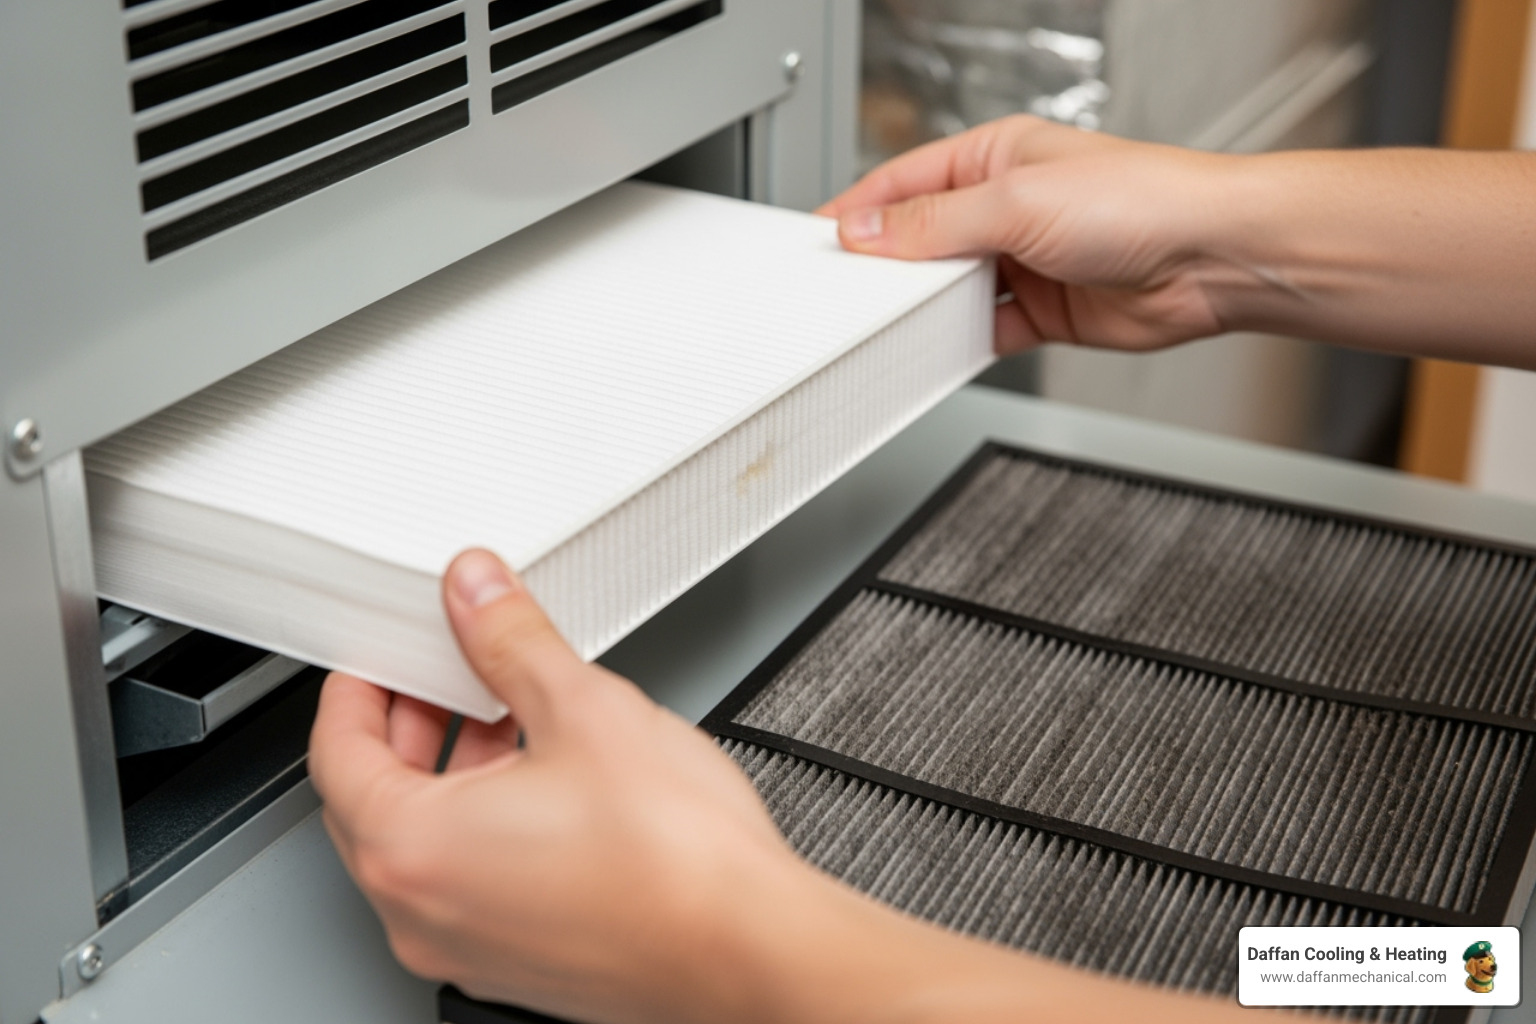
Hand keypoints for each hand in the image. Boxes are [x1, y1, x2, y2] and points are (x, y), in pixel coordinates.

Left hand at [309, 549, 801, 1023]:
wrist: (748, 948)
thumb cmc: (675, 860)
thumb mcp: (584, 708)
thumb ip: (511, 640)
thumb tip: (476, 593)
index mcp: (413, 849)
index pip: (336, 755)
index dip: (357, 689)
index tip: (383, 659)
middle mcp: (423, 914)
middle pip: (370, 805)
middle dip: (404, 730)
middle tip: (443, 678)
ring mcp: (468, 949)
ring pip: (423, 849)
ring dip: (448, 777)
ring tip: (511, 720)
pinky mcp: (517, 964)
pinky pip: (468, 886)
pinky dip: (482, 829)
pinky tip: (545, 785)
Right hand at [820, 114, 1233, 354]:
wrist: (1213, 258)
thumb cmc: (1141, 201)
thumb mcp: (1015, 203)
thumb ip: (933, 224)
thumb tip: (867, 230)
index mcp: (994, 158)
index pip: (903, 183)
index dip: (858, 212)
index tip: (819, 241)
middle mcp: (1006, 207)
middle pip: (921, 240)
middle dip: (886, 266)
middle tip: (846, 293)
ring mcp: (1025, 261)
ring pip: (950, 289)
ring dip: (925, 307)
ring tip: (891, 324)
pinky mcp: (1044, 311)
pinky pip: (985, 329)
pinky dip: (961, 342)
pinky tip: (942, 349)